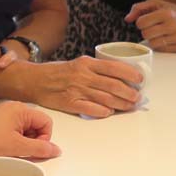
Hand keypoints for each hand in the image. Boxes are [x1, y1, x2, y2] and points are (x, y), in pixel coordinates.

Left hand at [0, 101, 60, 158]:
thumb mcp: (17, 147)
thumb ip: (40, 149)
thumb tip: (55, 150)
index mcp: (22, 109)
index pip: (46, 123)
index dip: (44, 139)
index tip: (33, 149)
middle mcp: (15, 108)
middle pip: (37, 127)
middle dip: (32, 141)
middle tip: (20, 150)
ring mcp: (7, 114)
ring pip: (26, 131)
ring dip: (22, 142)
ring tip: (9, 149)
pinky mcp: (0, 122)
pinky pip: (15, 131)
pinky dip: (13, 141)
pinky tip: (4, 147)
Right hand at [27, 58, 142, 117]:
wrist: (35, 80)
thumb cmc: (58, 73)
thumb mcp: (77, 63)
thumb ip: (96, 69)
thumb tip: (119, 77)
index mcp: (86, 63)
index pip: (114, 67)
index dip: (131, 74)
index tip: (140, 80)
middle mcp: (82, 76)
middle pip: (114, 85)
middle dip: (130, 93)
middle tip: (137, 98)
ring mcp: (76, 90)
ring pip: (106, 99)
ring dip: (121, 104)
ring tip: (128, 106)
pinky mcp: (70, 103)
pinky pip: (92, 109)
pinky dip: (103, 111)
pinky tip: (109, 112)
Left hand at [125, 0, 175, 52]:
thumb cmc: (174, 11)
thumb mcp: (157, 3)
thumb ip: (139, 8)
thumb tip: (127, 19)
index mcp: (166, 12)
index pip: (140, 23)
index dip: (141, 22)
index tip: (147, 21)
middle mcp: (173, 24)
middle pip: (145, 34)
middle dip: (147, 31)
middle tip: (154, 27)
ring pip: (153, 44)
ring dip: (153, 39)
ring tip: (160, 33)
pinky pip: (162, 50)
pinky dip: (162, 45)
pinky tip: (168, 38)